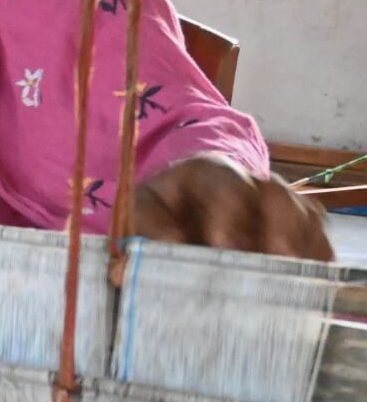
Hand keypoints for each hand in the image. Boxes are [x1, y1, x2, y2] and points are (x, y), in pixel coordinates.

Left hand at [134, 154, 332, 259]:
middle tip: (271, 260)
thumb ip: (138, 232)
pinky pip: (314, 234)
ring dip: (300, 242)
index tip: (221, 242)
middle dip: (277, 228)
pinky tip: (311, 277)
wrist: (181, 206)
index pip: (225, 181)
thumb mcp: (140, 212)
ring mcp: (276, 203)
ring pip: (301, 212)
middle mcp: (249, 182)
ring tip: (294, 274)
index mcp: (206, 173)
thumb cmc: (159, 209)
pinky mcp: (293, 226)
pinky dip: (314, 254)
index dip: (226, 210)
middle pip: (275, 195)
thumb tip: (136, 263)